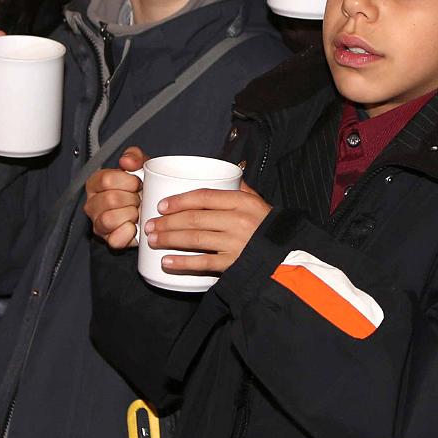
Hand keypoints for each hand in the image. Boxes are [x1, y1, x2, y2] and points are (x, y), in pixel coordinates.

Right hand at [84, 147, 145, 248]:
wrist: (150, 209)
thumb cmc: (141, 187)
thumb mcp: (140, 166)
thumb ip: (134, 156)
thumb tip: (126, 161)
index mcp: (95, 183)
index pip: (106, 179)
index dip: (128, 181)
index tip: (138, 183)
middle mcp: (92, 204)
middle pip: (109, 199)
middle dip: (131, 199)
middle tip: (139, 199)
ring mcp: (98, 223)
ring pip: (108, 220)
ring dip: (130, 215)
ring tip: (137, 212)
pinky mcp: (108, 240)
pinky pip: (115, 239)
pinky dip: (129, 233)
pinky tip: (135, 226)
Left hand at [146, 182, 269, 275]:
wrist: (289, 255)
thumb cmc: (269, 227)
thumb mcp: (259, 203)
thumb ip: (241, 189)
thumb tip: (226, 174)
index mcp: (242, 202)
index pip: (204, 196)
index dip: (180, 200)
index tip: (162, 204)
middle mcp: (237, 221)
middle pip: (194, 218)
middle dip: (167, 221)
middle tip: (149, 224)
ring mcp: (235, 243)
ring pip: (195, 239)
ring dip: (169, 238)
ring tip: (153, 239)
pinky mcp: (233, 263)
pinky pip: (203, 263)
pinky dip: (182, 263)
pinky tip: (167, 261)